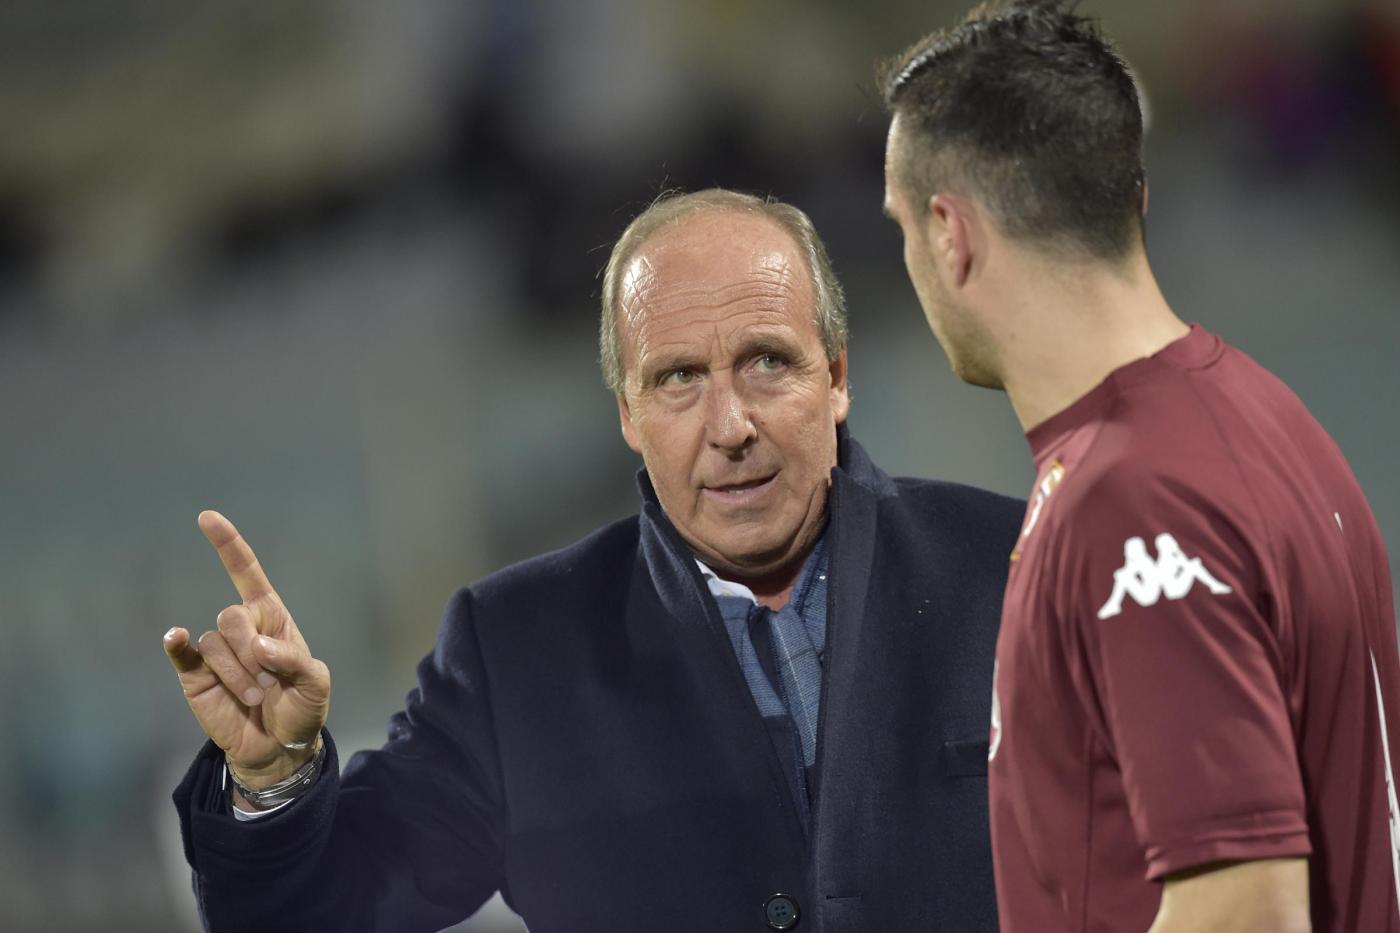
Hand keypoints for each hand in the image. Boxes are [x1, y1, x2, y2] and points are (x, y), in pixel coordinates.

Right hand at [164, 511, 330, 791]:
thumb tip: (258, 648)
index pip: (247, 573)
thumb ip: (292, 660)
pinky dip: (178, 645)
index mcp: (272, 618)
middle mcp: (241, 628)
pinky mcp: (194, 674)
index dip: (228, 545)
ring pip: (216, 644)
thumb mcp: (315, 683)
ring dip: (239, 675)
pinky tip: (176, 639)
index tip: (207, 518)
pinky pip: (183, 653)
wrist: (280, 747)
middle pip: (232, 616)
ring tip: (256, 697)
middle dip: (253, 652)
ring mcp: (215, 651)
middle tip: (269, 685)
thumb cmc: (301, 707)